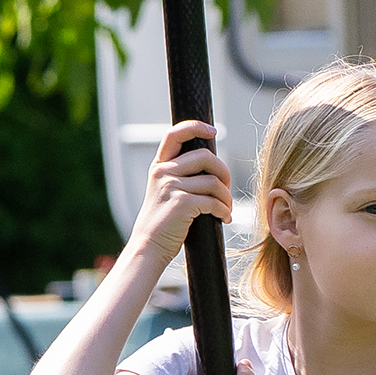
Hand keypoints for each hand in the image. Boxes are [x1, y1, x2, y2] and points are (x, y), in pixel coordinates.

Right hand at [129, 121, 233, 257]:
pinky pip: (214, 201)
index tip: (213, 131)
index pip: (174, 134)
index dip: (195, 127)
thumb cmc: (162, 223)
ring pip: (214, 182)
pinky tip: (224, 218)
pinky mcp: (182, 203)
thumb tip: (212, 165)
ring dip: (226, 197)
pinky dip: (224, 210)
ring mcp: (171, 187)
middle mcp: (163, 172)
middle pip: (206, 156)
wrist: (148, 247)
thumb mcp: (164, 192)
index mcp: (159, 167)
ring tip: (226, 209)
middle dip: (224, 173)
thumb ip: (180, 175)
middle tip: (226, 190)